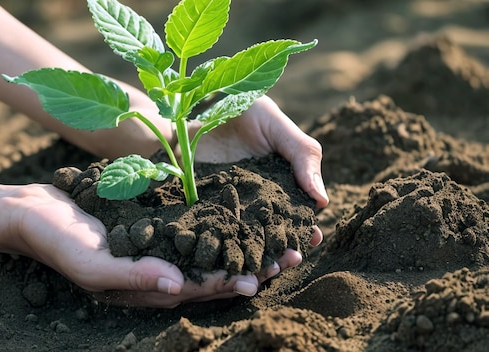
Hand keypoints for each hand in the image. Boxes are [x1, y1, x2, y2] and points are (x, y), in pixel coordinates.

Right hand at [3, 184, 279, 307]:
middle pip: (212, 271)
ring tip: (277, 231)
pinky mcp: (154, 223)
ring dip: (242, 242)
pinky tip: (238, 206)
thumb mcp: (92, 262)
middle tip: (289, 252)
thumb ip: (134, 276)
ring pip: (208, 247)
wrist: (36, 213)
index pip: (197, 288)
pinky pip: (192, 224)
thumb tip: (177, 286)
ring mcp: (157, 246)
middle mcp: (158, 269)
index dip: (229, 283)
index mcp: (147, 286)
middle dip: (249, 265)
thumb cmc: (59, 242)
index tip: (262, 275)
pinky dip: (217, 219)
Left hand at [192, 95, 328, 262]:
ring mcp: (228, 205)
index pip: (296, 211)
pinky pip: (212, 229)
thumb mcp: (275, 124)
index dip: (305, 226)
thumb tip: (322, 199)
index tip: (311, 239)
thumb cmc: (242, 109)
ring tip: (261, 266)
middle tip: (286, 259)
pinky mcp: (201, 207)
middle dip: (281, 247)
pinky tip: (224, 256)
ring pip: (244, 236)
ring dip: (254, 253)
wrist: (192, 106)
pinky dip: (219, 244)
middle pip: (271, 230)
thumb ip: (301, 155)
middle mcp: (255, 200)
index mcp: (279, 184)